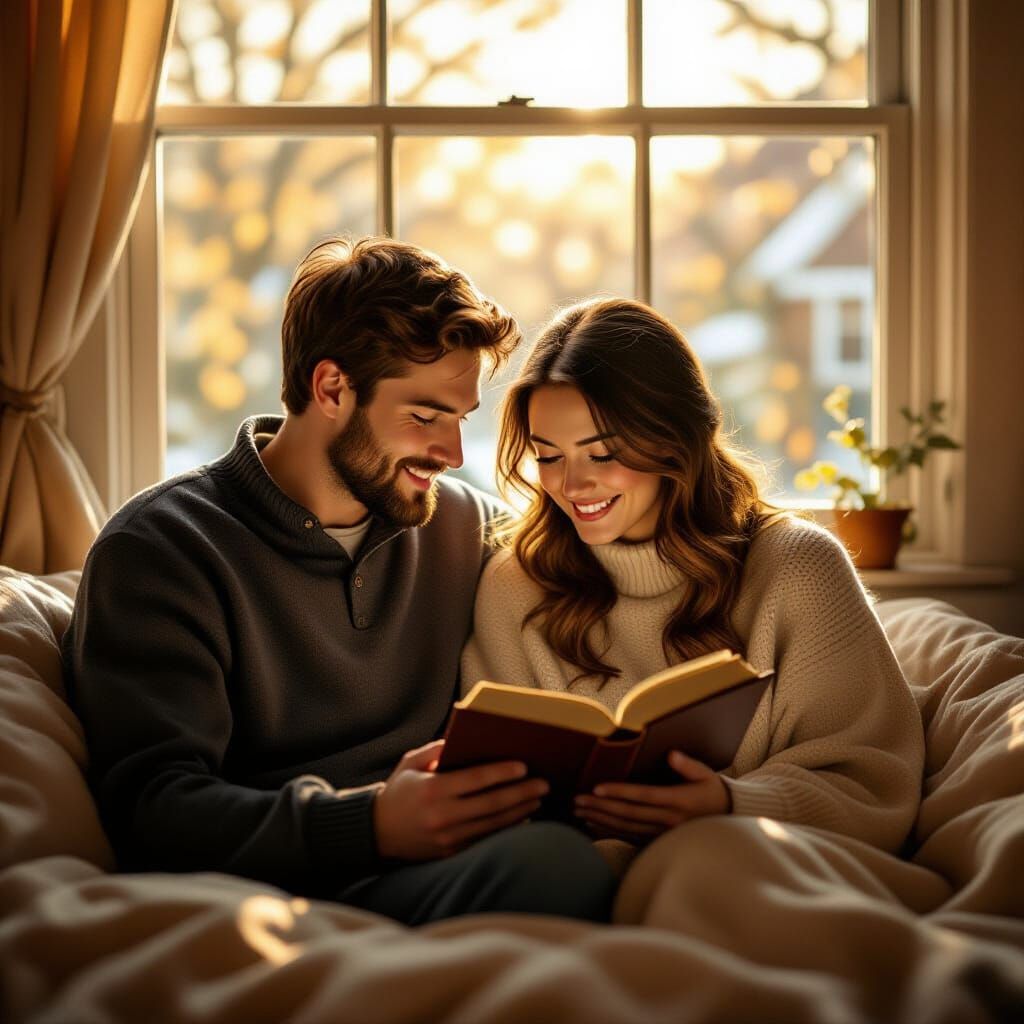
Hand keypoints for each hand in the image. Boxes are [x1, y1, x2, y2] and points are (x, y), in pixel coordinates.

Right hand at [374, 740, 549, 860]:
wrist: (376, 832)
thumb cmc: (399, 791)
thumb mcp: (411, 763)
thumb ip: (437, 750)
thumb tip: (467, 739)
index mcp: (432, 790)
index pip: (475, 780)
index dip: (502, 772)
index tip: (524, 766)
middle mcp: (442, 816)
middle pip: (491, 804)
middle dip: (521, 793)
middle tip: (544, 784)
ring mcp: (448, 838)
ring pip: (493, 825)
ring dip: (520, 812)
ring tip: (538, 799)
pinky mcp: (451, 853)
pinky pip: (485, 840)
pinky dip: (505, 829)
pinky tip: (522, 818)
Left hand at [573, 751, 729, 843]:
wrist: (729, 820)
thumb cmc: (714, 792)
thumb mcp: (706, 775)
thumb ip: (688, 765)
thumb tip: (672, 754)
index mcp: (678, 801)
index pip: (642, 796)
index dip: (619, 792)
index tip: (597, 787)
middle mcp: (668, 820)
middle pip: (628, 814)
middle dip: (600, 807)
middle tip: (577, 800)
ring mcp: (662, 834)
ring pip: (625, 827)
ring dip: (600, 820)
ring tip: (579, 812)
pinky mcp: (658, 842)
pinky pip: (630, 838)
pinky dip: (609, 832)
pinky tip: (593, 826)